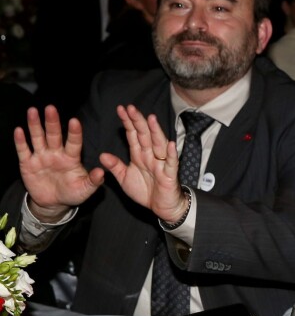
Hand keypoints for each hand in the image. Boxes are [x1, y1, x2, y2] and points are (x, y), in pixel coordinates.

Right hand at [14, 106, 103, 220]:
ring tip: (33, 111)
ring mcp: (41, 157)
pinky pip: (24, 150)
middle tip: (51, 108)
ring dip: (35, 125)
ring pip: (38, 138)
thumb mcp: (85, 190)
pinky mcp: (28, 164)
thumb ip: (93, 181)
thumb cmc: (72, 193)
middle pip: (54, 135)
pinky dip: (21, 141)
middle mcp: (56, 154)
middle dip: (52, 122)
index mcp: (71, 158)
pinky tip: (19, 130)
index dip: (74, 133)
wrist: (54, 203)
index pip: (74, 143)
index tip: (75, 121)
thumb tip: (101, 172)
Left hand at [99, 105, 187, 223]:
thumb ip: (115, 166)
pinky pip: (171, 162)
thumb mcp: (125, 179)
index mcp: (139, 155)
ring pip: (158, 144)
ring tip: (151, 119)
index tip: (121, 109)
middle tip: (131, 108)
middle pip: (145, 135)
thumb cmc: (145, 191)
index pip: (133, 135)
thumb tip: (102, 155)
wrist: (161, 207)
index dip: (128, 122)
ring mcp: (161, 163)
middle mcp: (151, 156)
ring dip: (155, 131)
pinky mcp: (170, 174)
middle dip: (138, 121)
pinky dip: (171, 154)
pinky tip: (169, 144)